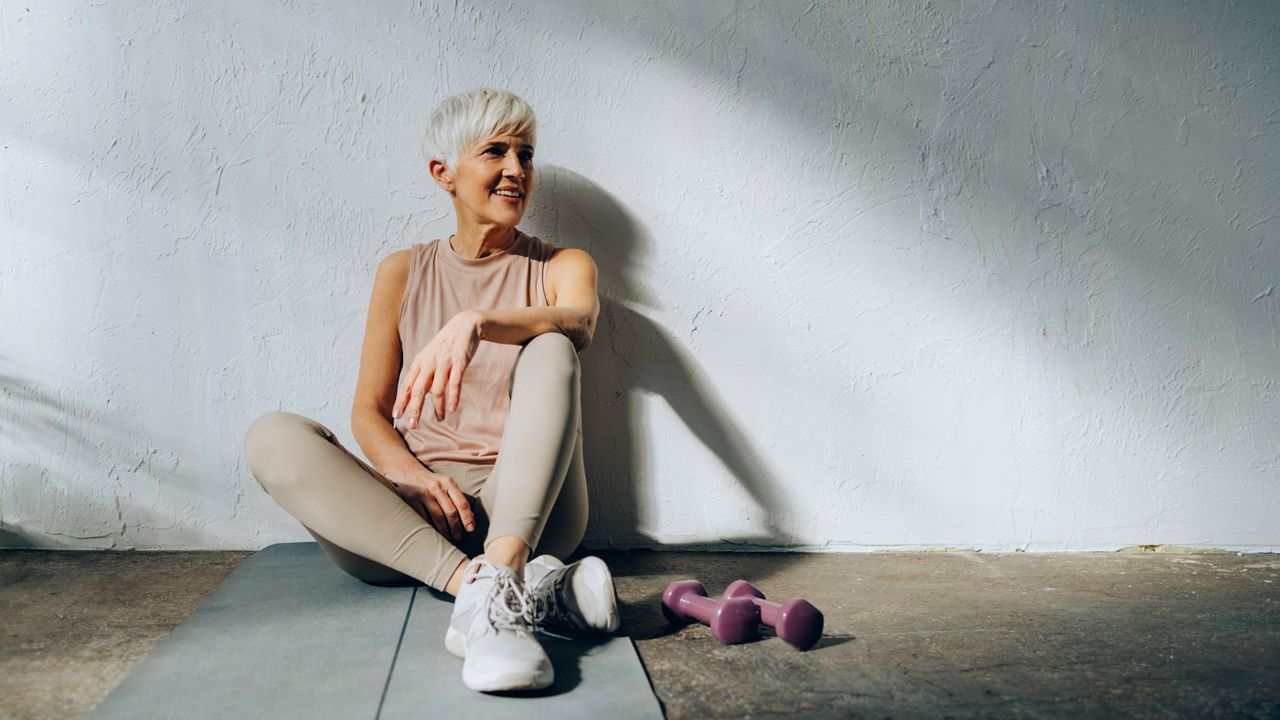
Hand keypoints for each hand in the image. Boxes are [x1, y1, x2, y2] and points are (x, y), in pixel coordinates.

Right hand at [385, 465, 476, 541]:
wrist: (409, 472)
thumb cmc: (432, 482)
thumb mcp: (446, 484)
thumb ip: (457, 498)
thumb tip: (471, 516)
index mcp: (448, 482)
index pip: (462, 502)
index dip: (467, 517)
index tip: (470, 529)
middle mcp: (437, 487)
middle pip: (450, 512)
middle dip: (456, 527)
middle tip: (458, 536)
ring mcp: (424, 493)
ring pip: (438, 517)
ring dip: (445, 530)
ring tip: (448, 537)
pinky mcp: (412, 499)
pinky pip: (424, 518)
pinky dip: (431, 527)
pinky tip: (435, 533)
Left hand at [393, 310, 482, 426]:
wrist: (464, 326)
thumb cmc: (445, 345)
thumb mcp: (429, 356)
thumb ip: (423, 374)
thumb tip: (416, 396)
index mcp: (419, 362)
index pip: (407, 385)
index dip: (401, 401)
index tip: (396, 416)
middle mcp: (429, 363)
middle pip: (418, 390)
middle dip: (415, 409)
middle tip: (413, 425)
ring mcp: (444, 363)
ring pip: (437, 390)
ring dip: (438, 407)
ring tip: (440, 419)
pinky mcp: (459, 363)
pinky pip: (455, 383)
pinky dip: (454, 397)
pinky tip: (453, 408)